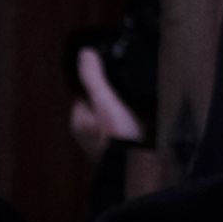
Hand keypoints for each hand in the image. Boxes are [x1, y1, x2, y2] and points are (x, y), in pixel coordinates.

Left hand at [70, 48, 143, 162]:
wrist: (134, 168)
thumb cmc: (117, 134)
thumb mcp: (104, 100)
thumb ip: (93, 77)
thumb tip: (84, 53)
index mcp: (79, 121)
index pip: (84, 94)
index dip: (97, 83)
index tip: (113, 74)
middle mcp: (86, 135)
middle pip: (98, 107)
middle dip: (110, 98)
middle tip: (127, 88)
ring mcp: (102, 145)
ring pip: (111, 120)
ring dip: (121, 112)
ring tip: (137, 102)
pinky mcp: (119, 153)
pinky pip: (123, 132)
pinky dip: (130, 126)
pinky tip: (143, 121)